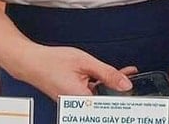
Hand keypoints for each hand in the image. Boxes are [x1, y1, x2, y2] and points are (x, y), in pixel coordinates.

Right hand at [11, 43, 132, 100]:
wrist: (31, 62)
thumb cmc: (52, 61)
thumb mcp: (85, 62)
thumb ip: (107, 73)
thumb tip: (125, 83)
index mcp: (80, 100)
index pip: (108, 106)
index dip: (124, 100)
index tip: (137, 95)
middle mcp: (77, 106)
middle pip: (106, 102)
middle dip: (121, 90)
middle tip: (133, 77)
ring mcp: (74, 105)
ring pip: (100, 97)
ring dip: (112, 86)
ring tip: (127, 73)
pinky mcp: (73, 100)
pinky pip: (92, 94)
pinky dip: (102, 85)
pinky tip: (112, 76)